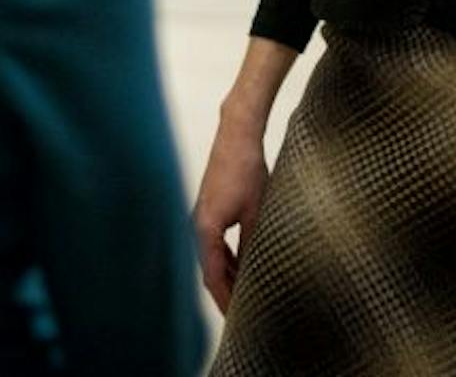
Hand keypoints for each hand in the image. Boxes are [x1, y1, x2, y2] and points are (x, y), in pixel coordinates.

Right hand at [192, 112, 268, 313]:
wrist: (236, 136)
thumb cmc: (246, 170)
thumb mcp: (257, 212)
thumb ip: (253, 244)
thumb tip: (257, 272)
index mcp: (205, 229)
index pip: (212, 276)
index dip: (224, 300)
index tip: (236, 319)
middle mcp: (197, 226)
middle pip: (209, 270)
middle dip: (225, 292)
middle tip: (242, 314)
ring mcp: (201, 218)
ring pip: (212, 258)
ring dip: (227, 276)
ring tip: (245, 295)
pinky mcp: (208, 211)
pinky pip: (215, 244)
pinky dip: (227, 259)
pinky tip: (243, 268)